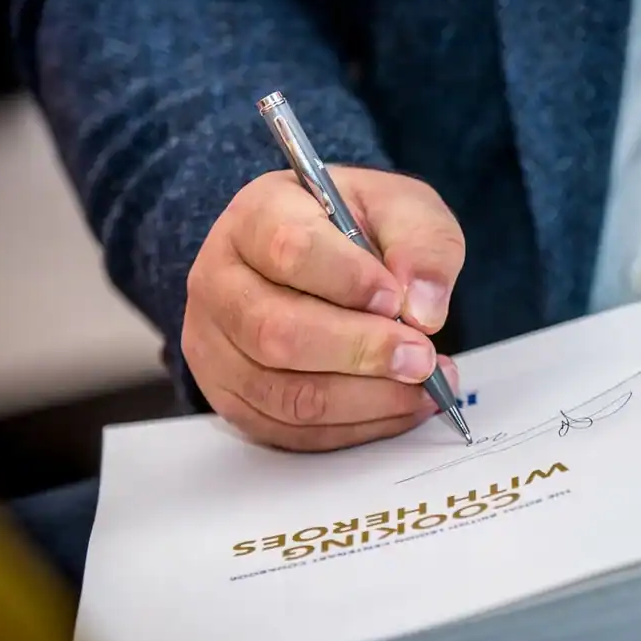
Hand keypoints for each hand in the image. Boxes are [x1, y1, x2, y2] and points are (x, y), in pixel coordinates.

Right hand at [183, 166, 465, 451]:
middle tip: (422, 359)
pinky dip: (355, 428)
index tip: (397, 299)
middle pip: (276, 333)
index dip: (348, 281)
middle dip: (360, 352)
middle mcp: (219, 281)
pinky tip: (399, 408)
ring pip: (284, 393)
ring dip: (365, 400)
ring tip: (424, 388)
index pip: (289, 249)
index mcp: (256, 216)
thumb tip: (424, 309)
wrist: (323, 260)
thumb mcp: (401, 209)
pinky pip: (291, 431)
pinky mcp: (233, 398)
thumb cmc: (357, 231)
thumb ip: (422, 245)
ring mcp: (216, 347)